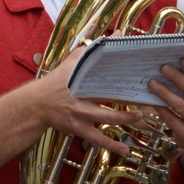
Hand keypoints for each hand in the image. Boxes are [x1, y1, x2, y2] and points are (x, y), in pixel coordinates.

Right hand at [27, 47, 142, 155]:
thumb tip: (117, 34)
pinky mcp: (78, 129)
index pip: (107, 75)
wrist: (36, 104)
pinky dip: (111, 145)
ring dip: (125, 119)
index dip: (124, 75)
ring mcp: (81, 114)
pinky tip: (125, 149)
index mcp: (84, 78)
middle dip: (130, 97)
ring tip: (140, 116)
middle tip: (147, 97)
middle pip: (111, 96)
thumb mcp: (73, 61)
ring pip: (107, 118)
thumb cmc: (58, 80)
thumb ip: (95, 48)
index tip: (139, 75)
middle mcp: (83, 96)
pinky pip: (97, 139)